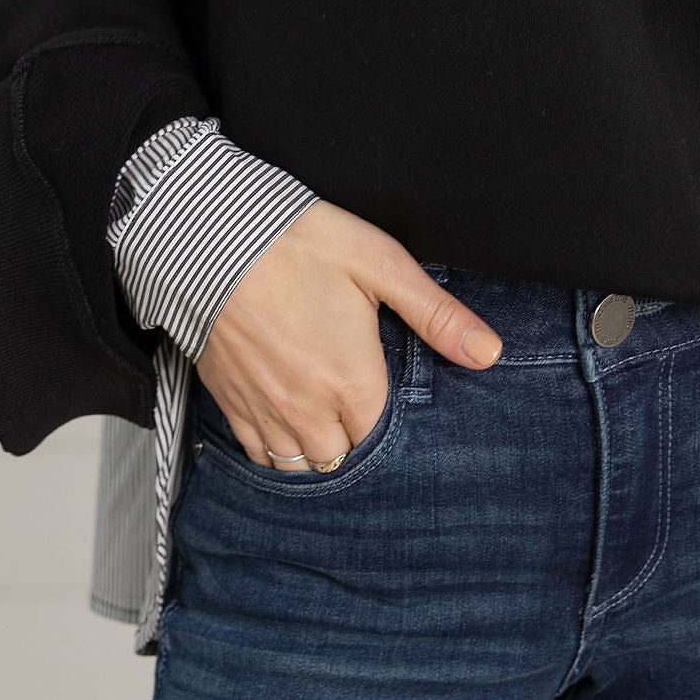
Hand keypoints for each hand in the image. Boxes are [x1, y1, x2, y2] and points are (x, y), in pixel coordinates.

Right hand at [193, 199, 500, 466]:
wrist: (210, 236)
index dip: (386, 417)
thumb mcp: (381, 264)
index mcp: (352, 381)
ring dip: (317, 449)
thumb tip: (489, 352)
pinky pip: (258, 453)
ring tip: (325, 417)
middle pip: (342, 457)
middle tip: (356, 403)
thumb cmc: (299, 243)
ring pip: (300, 463)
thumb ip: (436, 315)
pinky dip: (276, 448)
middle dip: (354, 437)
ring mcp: (265, 410)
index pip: (382, 435)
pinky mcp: (231, 401)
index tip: (384, 392)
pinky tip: (286, 421)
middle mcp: (308, 409)